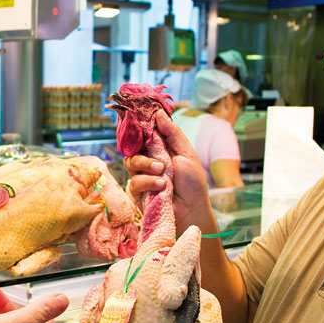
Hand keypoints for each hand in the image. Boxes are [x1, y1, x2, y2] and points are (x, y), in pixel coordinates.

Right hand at [124, 111, 214, 234]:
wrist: (193, 209)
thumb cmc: (193, 183)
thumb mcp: (186, 153)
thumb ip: (172, 133)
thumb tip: (158, 113)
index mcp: (160, 148)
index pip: (144, 132)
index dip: (140, 126)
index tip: (139, 120)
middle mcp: (148, 159)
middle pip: (132, 146)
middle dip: (144, 151)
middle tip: (160, 161)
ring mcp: (142, 175)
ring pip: (130, 162)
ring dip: (146, 166)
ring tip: (162, 173)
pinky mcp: (137, 192)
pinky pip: (134, 182)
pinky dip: (148, 182)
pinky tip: (161, 187)